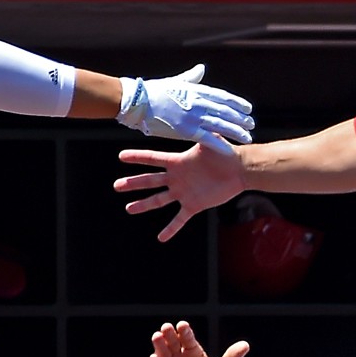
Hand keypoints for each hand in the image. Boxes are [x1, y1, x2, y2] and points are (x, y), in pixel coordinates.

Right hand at [116, 64, 253, 154]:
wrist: (139, 102)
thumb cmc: (155, 91)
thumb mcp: (177, 81)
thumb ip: (192, 77)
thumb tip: (201, 68)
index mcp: (197, 90)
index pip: (223, 97)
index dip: (237, 103)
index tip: (248, 109)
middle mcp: (199, 103)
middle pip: (226, 111)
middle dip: (240, 119)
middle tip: (252, 125)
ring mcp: (193, 116)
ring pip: (221, 125)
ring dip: (236, 131)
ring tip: (248, 137)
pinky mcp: (186, 130)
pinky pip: (207, 138)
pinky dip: (219, 144)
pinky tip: (229, 149)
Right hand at [116, 142, 246, 240]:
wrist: (238, 170)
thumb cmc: (225, 152)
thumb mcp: (210, 140)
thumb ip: (199, 132)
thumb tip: (194, 118)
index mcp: (178, 162)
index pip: (153, 159)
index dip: (137, 157)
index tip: (121, 156)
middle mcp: (177, 178)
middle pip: (150, 181)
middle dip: (133, 183)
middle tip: (116, 186)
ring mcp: (183, 192)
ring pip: (159, 200)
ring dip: (144, 205)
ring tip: (129, 208)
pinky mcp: (194, 205)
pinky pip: (179, 219)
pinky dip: (171, 229)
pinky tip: (161, 238)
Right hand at [150, 321, 248, 356]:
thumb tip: (246, 345)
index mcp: (193, 349)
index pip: (187, 337)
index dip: (184, 330)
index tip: (182, 325)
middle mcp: (179, 353)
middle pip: (172, 340)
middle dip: (169, 333)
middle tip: (166, 327)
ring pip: (162, 350)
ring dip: (159, 343)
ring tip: (157, 337)